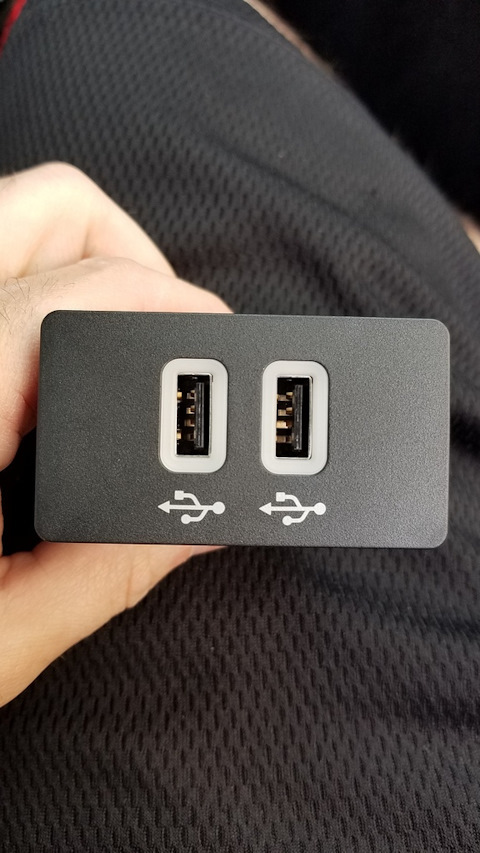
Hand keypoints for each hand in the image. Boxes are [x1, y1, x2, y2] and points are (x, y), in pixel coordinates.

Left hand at [0, 162, 229, 705]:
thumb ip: (104, 573)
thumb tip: (199, 519)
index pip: (81, 288)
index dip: (177, 308)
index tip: (219, 361)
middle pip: (46, 207)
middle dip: (138, 259)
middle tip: (174, 345)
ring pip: (4, 220)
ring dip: (81, 265)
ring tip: (118, 354)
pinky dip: (30, 296)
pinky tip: (41, 379)